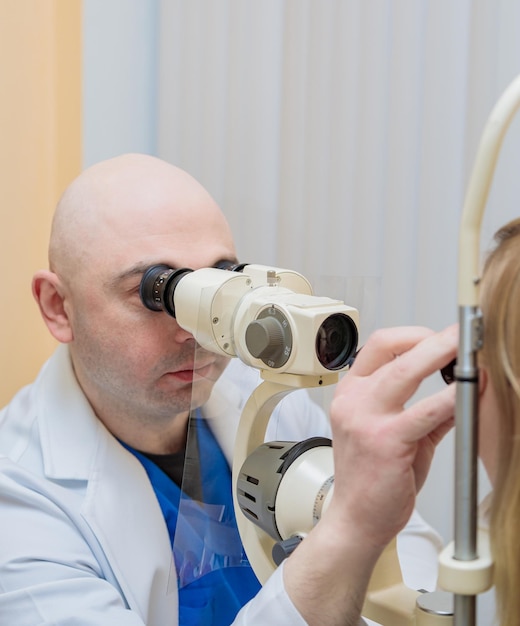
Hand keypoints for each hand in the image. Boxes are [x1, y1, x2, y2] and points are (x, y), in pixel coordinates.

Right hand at [327, 325, 457, 549]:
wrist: (356, 519)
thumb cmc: (373, 477)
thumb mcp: (394, 434)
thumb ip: (426, 411)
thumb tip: (461, 391)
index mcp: (352, 393)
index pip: (379, 346)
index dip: (412, 335)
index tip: (439, 338)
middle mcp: (354, 400)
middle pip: (393, 349)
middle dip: (434, 338)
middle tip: (462, 334)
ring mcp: (366, 419)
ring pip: (407, 371)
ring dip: (442, 355)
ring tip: (469, 353)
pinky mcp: (385, 441)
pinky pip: (426, 411)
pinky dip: (451, 398)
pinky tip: (468, 393)